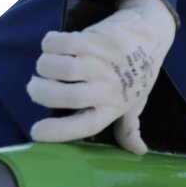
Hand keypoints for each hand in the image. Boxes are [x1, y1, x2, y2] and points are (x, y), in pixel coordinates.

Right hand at [27, 0, 176, 154]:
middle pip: (69, 97)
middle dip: (42, 93)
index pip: (86, 125)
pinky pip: (62, 43)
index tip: (36, 132)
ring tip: (45, 66)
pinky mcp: (96, 39)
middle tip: (35, 88)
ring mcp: (103, 61)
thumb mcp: (136, 101)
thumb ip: (130, 127)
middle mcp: (109, 86)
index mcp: (115, 106)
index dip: (59, 132)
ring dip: (44, 67)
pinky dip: (50, 44)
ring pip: (62, 68)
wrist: (150, 34)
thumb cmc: (138, 72)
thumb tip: (138, 151)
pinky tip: (52, 46)